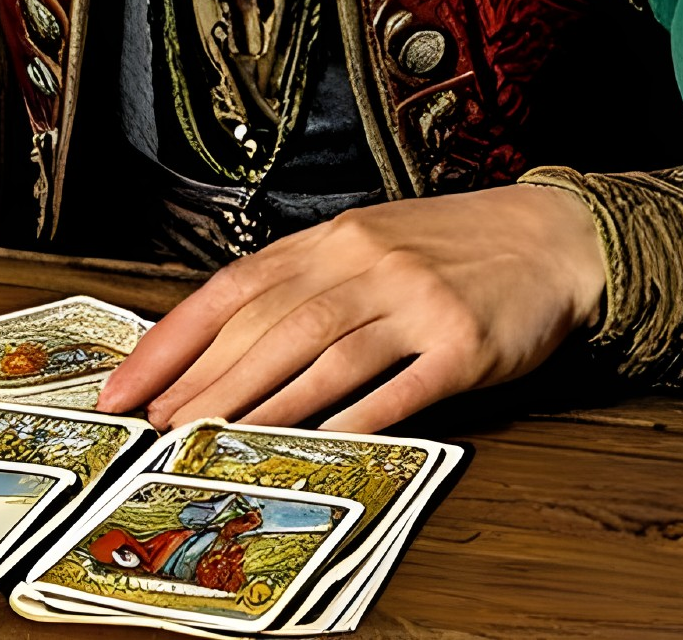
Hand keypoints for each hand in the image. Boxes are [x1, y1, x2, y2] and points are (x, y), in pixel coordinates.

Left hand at [96, 183, 604, 431]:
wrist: (555, 237)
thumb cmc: (447, 248)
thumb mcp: (364, 243)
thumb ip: (299, 285)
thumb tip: (215, 346)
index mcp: (330, 240)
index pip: (231, 290)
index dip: (172, 342)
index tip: (127, 387)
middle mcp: (366, 264)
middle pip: (268, 330)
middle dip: (205, 384)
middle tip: (160, 428)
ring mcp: (416, 303)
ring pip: (322, 359)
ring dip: (262, 407)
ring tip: (213, 444)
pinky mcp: (465, 345)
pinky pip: (401, 389)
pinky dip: (356, 419)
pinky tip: (317, 445)